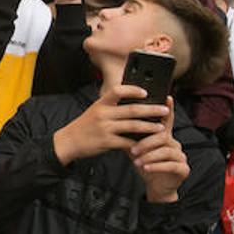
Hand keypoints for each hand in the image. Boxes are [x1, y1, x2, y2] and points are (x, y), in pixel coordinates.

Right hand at [52, 85, 170, 165]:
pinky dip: (138, 142)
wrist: (68, 141)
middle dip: (151, 109)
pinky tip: (147, 143)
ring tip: (161, 127)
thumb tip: (133, 101)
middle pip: (131, 109)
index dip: (133, 90)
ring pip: (132, 126)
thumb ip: (111, 106)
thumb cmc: (85, 125)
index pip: (118, 91)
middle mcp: (103, 114)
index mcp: (101, 104)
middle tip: (164, 109)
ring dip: (149, 127)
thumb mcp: (95, 110)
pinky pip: (127, 141)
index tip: (146, 91)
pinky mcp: (106, 142)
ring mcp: (105, 128)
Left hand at [129, 99, 188, 203]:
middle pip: (163, 136)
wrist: (157, 186)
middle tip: (133, 150)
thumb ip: (131, 138)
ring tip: (137, 162)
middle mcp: (175, 144)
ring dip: (150, 156)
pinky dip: (156, 166)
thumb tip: (117, 123)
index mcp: (165, 137)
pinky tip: (146, 168)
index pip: (167, 121)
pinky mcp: (183, 169)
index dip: (168, 109)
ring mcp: (181, 156)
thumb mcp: (138, 151)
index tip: (167, 98)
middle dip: (146, 142)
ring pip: (166, 151)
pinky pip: (170, 165)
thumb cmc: (147, 165)